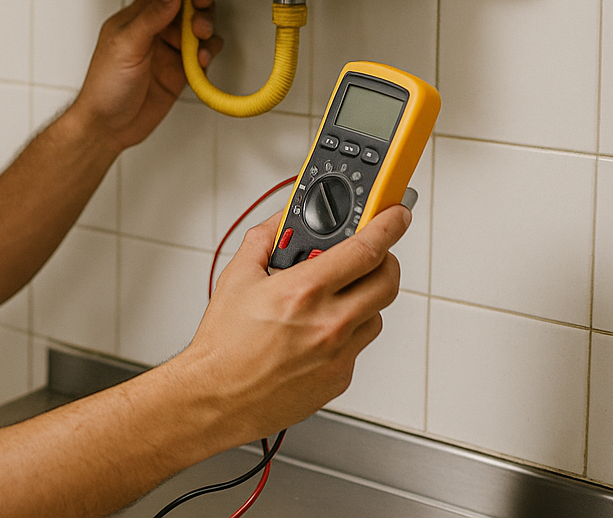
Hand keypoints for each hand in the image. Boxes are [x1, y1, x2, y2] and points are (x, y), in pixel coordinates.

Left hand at [67, 0, 220, 152]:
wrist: (108, 126)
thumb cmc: (105, 87)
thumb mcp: (126, 45)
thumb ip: (151, 17)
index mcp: (135, 21)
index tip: (198, 0)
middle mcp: (153, 34)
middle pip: (187, 12)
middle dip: (200, 16)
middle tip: (200, 28)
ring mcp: (167, 53)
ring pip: (197, 34)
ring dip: (206, 38)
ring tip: (201, 51)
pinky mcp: (179, 73)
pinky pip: (201, 58)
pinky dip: (207, 58)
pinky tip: (201, 64)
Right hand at [172, 206, 408, 443]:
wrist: (217, 396)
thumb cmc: (224, 345)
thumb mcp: (237, 278)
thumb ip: (264, 239)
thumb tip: (282, 218)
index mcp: (303, 290)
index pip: (366, 249)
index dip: (388, 226)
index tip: (395, 216)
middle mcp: (328, 322)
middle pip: (387, 280)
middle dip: (386, 259)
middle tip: (371, 253)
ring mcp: (338, 353)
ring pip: (377, 313)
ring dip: (364, 296)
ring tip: (333, 296)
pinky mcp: (340, 377)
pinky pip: (359, 344)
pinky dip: (347, 330)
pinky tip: (318, 330)